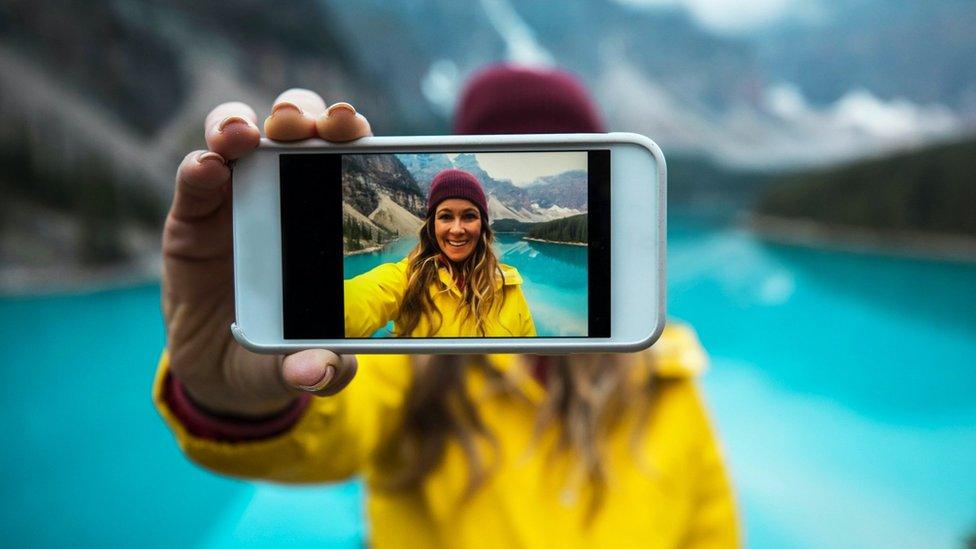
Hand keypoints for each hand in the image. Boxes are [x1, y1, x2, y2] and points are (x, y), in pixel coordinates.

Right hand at [163, 89, 369, 416]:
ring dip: (242, 125)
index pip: (340, 158)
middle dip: (303, 115)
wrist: (223, 371)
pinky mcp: (190, 217)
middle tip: (314, 126)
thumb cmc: (281, 351)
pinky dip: (199, 166)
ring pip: (237, 138)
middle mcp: (280, 195)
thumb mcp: (307, 365)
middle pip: (291, 132)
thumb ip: (322, 368)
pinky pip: (193, 180)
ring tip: (248, 136)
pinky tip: (208, 167)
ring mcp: (233, 200)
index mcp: (325, 216)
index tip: (357, 130)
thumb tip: (320, 372)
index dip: (348, 135)